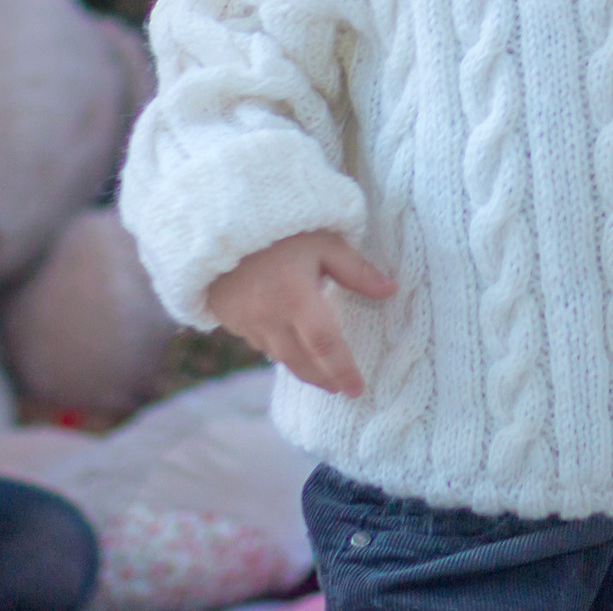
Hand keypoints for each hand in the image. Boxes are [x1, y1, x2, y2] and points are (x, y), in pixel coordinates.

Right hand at [206, 229, 395, 398]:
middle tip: (340, 389)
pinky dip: (277, 350)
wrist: (220, 222)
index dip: (343, 370)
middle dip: (323, 378)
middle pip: (300, 361)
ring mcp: (245, 321)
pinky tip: (289, 348)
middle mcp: (269, 317)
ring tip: (319, 373)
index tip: (357, 389)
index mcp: (297, 298)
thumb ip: (356, 270)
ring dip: (300, 367)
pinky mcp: (228, 318)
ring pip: (278, 355)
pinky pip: (258, 343)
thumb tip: (391, 291)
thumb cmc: (282, 228)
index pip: (326, 346)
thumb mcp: (324, 241)